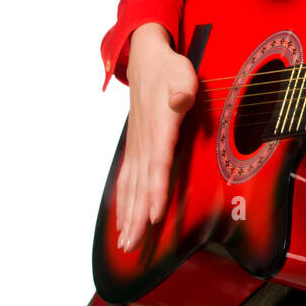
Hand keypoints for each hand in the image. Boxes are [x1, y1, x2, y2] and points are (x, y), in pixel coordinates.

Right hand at [115, 22, 196, 252]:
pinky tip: (122, 220)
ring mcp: (137, 147)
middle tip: (133, 247)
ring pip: (131, 187)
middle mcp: (145, 142)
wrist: (145, 59)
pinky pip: (127, 180)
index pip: (158, 165)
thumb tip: (180, 100)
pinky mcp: (135, 148)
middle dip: (137, 218)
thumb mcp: (182, 74)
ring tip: (126, 244)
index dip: (156, 192)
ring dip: (128, 216)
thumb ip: (182, 90)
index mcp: (159, 127)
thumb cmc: (169, 69)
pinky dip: (124, 202)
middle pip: (140, 186)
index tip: (155, 216)